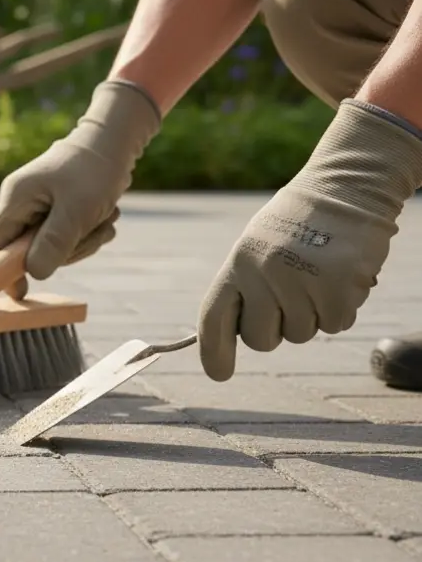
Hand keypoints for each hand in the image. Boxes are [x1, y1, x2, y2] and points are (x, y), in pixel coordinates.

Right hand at [0, 80, 160, 295]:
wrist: (117, 139)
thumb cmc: (96, 171)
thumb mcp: (77, 211)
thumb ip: (53, 243)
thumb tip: (34, 273)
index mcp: (16, 198)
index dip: (3, 270)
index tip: (22, 292)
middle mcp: (21, 200)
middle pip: (27, 248)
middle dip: (63, 251)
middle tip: (92, 234)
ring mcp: (38, 203)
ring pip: (51, 244)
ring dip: (82, 241)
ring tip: (106, 218)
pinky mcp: (56, 205)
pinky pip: (66, 234)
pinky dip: (87, 232)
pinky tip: (105, 215)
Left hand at [199, 100, 421, 380]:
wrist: (347, 187)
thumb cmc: (298, 223)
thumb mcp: (258, 246)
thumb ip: (244, 287)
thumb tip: (232, 337)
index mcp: (238, 262)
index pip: (214, 317)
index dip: (214, 351)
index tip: (219, 374)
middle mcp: (264, 273)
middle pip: (261, 339)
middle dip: (276, 328)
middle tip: (293, 294)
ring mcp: (301, 281)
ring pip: (301, 335)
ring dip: (312, 314)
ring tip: (318, 274)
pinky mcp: (338, 288)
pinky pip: (335, 326)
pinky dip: (341, 309)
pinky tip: (341, 278)